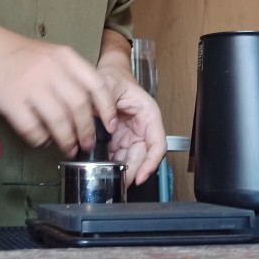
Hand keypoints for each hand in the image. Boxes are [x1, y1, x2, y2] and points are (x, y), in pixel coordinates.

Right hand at [0, 35, 118, 157]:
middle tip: (87, 143)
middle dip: (87, 130)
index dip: (107, 108)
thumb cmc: (18, 52)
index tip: (110, 124)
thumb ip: (70, 75)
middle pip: (79, 106)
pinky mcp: (10, 100)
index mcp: (64, 56)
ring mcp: (30, 85)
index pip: (96, 84)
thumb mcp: (51, 54)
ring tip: (68, 148)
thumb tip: (89, 107)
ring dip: (66, 139)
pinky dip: (40, 139)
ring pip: (59, 120)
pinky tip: (41, 140)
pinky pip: (32, 128)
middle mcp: (51, 70)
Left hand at [99, 66, 166, 186]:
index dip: (151, 163)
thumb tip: (108, 125)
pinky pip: (117, 156)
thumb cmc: (115, 77)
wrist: (107, 76)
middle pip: (142, 157)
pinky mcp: (118, 140)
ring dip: (121, 170)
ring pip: (130, 160)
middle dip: (133, 171)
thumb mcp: (110, 84)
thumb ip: (107, 102)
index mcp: (149, 116)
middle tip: (120, 182)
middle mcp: (142, 129)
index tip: (141, 176)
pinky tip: (101, 166)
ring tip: (108, 176)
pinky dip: (110, 163)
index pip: (157, 145)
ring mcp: (130, 136)